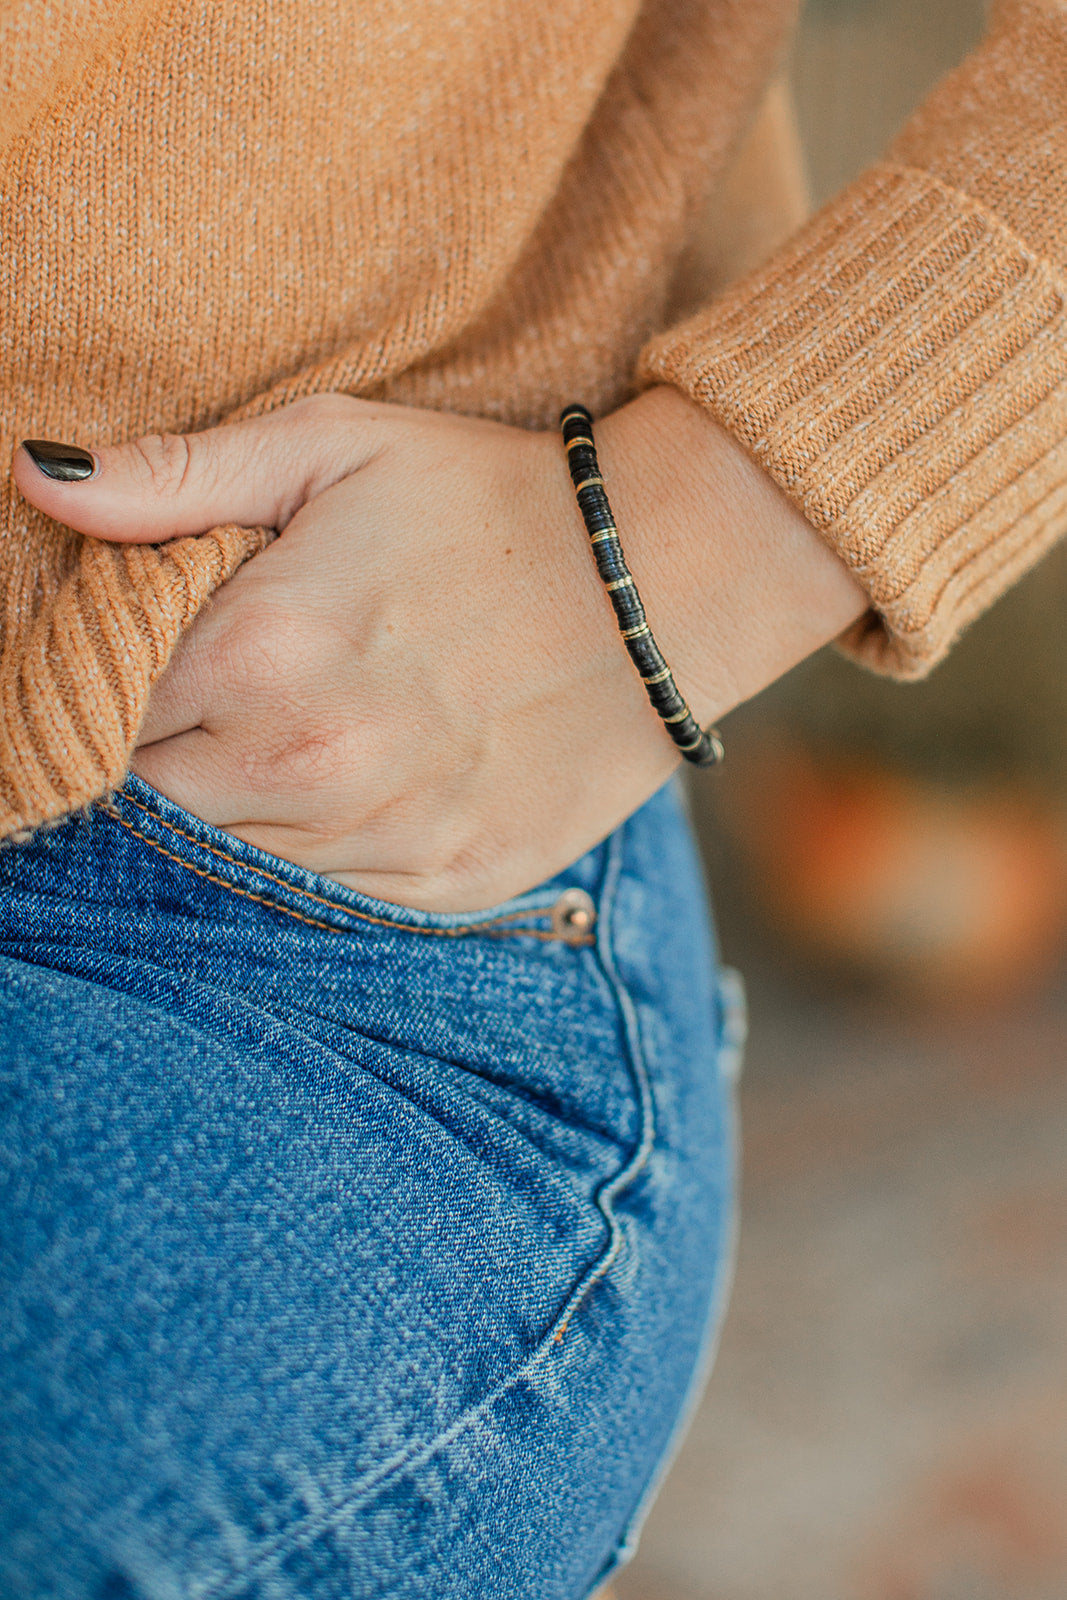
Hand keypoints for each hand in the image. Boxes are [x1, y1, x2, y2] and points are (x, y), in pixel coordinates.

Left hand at [14, 389, 865, 910]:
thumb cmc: (488, 500)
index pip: (107, 712)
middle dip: (170, 746)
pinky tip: (369, 772)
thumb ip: (174, 477)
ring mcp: (380, 840)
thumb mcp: (332, 448)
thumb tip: (34, 476)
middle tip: (235, 687)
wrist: (665, 583)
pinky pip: (331, 890)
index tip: (155, 657)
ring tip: (310, 721)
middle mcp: (307, 767)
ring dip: (246, 799)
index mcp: (258, 654)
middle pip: (156, 798)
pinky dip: (325, 841)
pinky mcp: (445, 885)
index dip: (117, 685)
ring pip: (238, 854)